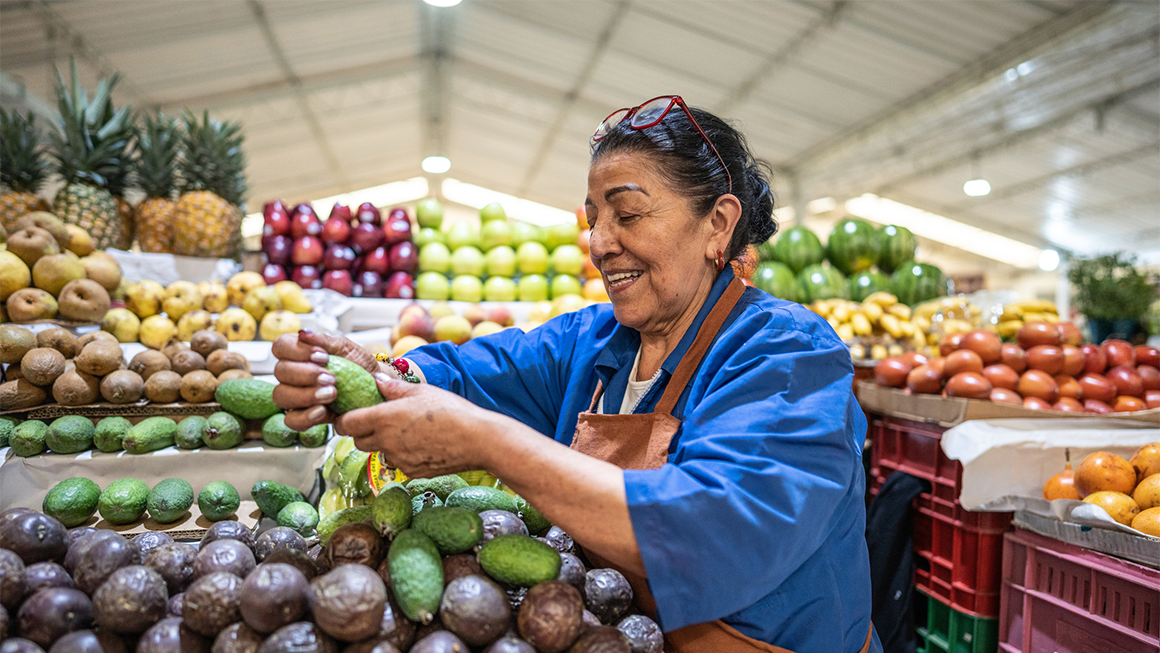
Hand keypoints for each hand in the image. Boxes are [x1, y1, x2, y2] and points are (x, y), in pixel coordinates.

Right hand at [271, 330, 378, 430]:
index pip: (280, 346)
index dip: (296, 351)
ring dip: (305, 395)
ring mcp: (295, 396)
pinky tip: (322, 410)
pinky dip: (305, 416)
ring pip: (281, 396)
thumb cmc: (358, 365)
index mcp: (298, 353)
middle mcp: (292, 374)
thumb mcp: (346, 348)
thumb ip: (324, 340)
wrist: (375, 388)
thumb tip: (303, 333)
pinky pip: (292, 420)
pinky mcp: (303, 417)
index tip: (322, 356)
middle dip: (306, 374)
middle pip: (280, 372)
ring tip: (332, 393)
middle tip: (331, 378)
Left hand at [336, 374, 491, 478]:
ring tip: (406, 431)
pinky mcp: (411, 472)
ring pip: (379, 452)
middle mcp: (386, 442)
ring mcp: (398, 459)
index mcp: (384, 418)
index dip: (343, 420)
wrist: (477, 440)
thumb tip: (376, 380)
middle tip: (377, 421)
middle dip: (362, 432)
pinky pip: (398, 462)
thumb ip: (393, 388)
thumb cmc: (451, 410)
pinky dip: (403, 454)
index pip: (346, 424)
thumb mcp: (421, 391)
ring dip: (384, 443)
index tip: (348, 416)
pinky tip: (422, 443)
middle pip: (358, 442)